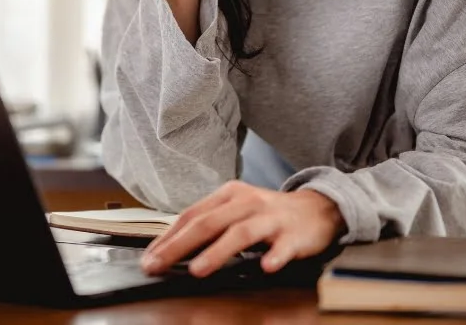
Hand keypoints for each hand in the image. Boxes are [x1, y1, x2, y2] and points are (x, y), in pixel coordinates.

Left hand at [140, 181, 344, 277]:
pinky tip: (265, 267)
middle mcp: (246, 202)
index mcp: (228, 195)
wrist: (317, 208)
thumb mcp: (236, 210)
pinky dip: (274, 256)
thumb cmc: (267, 214)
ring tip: (198, 270)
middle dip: (180, 246)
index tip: (149, 258)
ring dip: (217, 252)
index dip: (168, 237)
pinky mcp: (293, 235)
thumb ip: (209, 224)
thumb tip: (172, 247)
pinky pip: (283, 247)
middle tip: (159, 265)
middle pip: (208, 223)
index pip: (191, 215)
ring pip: (241, 233)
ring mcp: (271, 218)